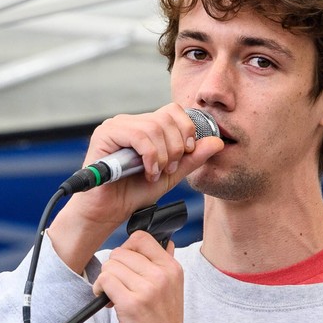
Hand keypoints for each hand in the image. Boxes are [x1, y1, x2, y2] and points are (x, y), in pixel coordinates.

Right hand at [75, 103, 221, 223]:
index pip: (173, 111)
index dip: (186, 130)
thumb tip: (217, 142)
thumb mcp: (171, 175)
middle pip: (166, 118)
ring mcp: (116, 125)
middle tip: (168, 169)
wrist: (109, 212)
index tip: (186, 153)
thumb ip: (192, 158)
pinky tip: (148, 172)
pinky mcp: (105, 134)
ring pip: (154, 127)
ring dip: (162, 155)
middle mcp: (130, 121)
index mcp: (145, 126)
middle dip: (175, 147)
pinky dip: (150, 156)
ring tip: (156, 173)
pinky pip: (138, 136)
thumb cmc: (134, 193)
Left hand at [92, 231, 185, 322]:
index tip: (125, 266)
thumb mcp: (174, 291)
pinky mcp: (131, 304)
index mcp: (173, 269)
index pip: (141, 238)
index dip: (126, 249)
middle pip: (121, 252)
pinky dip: (100, 290)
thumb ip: (166, 266)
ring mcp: (147, 289)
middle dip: (113, 269)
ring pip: (110, 266)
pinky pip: (105, 281)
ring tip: (113, 296)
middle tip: (118, 287)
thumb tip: (166, 243)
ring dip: (105, 280)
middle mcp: (162, 275)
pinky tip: (107, 302)